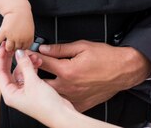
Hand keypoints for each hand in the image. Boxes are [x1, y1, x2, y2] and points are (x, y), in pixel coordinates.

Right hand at [0, 8, 34, 50]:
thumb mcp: (30, 29)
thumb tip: (25, 46)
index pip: (24, 48)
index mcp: (28, 38)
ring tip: (5, 45)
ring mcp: (11, 36)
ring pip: (8, 48)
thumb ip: (27, 38)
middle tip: (12, 46)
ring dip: (7, 47)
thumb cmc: (24, 17)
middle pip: (16, 49)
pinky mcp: (4, 32)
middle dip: (14, 47)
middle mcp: (20, 38)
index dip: (21, 48)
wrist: (18, 9)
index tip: (18, 47)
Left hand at [0, 44, 75, 125]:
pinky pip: (28, 75)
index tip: (3, 47)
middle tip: (14, 47)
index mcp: (9, 94)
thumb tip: (19, 53)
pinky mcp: (33, 90)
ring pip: (20, 72)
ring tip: (33, 55)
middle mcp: (15, 93)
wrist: (60, 114)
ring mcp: (24, 91)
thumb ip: (25, 65)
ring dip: (26, 62)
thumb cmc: (46, 106)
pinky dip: (32, 67)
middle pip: (8, 71)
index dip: (0, 58)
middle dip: (13, 59)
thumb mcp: (33, 82)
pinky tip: (37, 62)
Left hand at [36, 41, 150, 111]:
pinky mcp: (80, 104)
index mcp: (67, 70)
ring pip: (50, 94)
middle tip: (32, 67)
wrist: (123, 71)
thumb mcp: (82, 46)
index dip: (32, 55)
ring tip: (44, 78)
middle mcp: (68, 86)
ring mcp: (73, 97)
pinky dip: (58, 96)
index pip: (42, 62)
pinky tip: (58, 90)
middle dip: (34, 74)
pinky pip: (63, 102)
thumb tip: (44, 48)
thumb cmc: (106, 58)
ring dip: (44, 86)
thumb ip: (60, 48)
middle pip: (41, 81)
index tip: (27, 54)